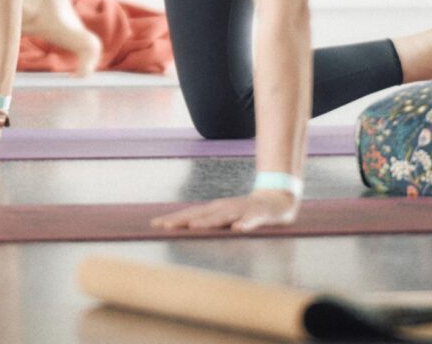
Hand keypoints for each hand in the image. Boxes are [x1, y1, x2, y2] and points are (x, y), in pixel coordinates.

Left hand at [151, 189, 299, 232]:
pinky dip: (244, 224)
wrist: (277, 200)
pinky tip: (238, 229)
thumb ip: (207, 222)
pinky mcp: (259, 215)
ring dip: (208, 222)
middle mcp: (224, 207)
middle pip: (200, 214)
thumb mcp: (224, 217)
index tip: (154, 225)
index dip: (173, 219)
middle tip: (164, 227)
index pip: (190, 214)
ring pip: (223, 216)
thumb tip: (183, 229)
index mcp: (214, 209)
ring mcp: (241, 210)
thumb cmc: (245, 213)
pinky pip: (251, 220)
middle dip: (182, 220)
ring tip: (193, 227)